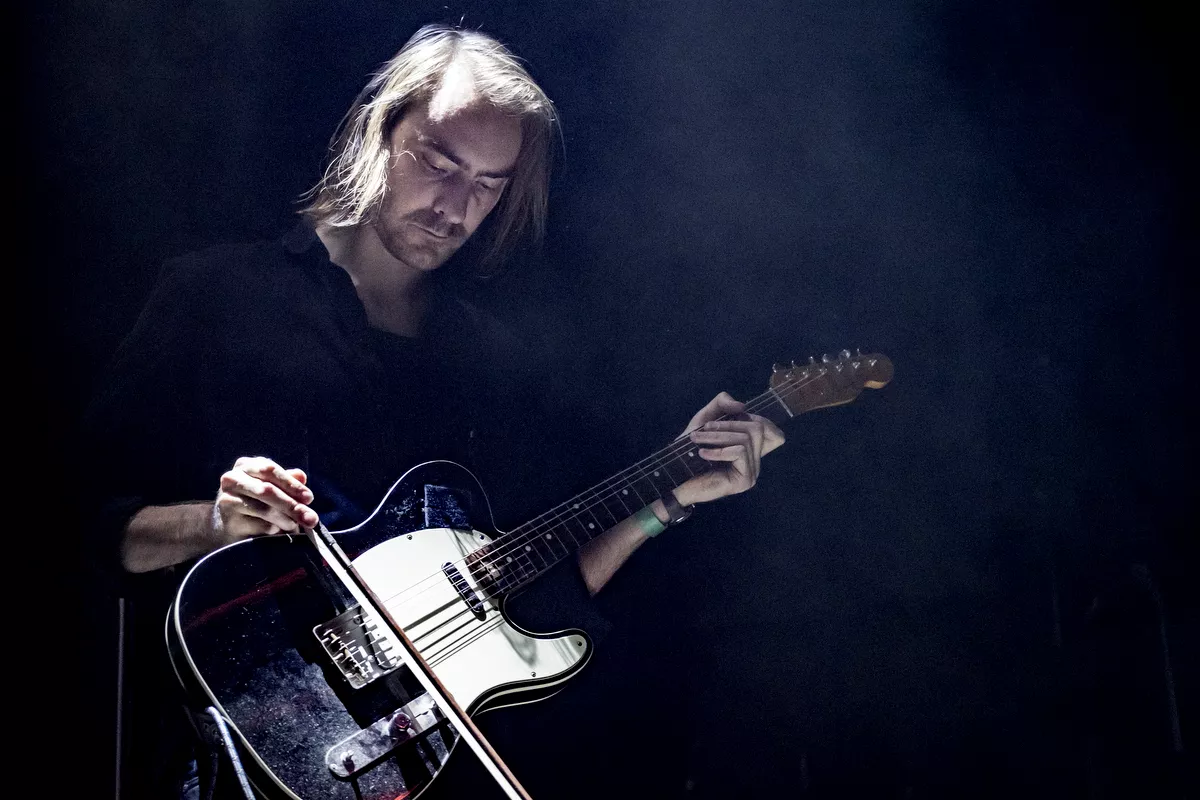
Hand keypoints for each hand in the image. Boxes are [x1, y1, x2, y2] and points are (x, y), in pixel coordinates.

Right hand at [213, 456, 319, 542]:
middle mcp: (232, 479)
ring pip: (263, 508)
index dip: (291, 484)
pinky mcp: (229, 521)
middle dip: (292, 505)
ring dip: (285, 519)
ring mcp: (227, 500)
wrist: (229, 525)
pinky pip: (257, 525)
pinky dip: (273, 529)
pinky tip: (278, 531)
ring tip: (295, 526)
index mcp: (245, 465)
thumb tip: (301, 476)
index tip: (309, 498)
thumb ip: (287, 481)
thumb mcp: (272, 486)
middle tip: (310, 518)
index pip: (270, 470)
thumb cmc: (256, 501)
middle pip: (267, 490)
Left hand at [673, 392, 785, 506]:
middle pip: (756, 429)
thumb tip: (742, 406)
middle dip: (727, 424)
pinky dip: (718, 450)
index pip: (774, 433)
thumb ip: (722, 405)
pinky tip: (702, 454)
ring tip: (696, 439)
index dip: (758, 418)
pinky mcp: (745, 481)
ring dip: (717, 436)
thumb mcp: (705, 420)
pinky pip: (739, 453)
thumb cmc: (689, 451)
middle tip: (704, 428)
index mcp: (750, 449)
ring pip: (746, 440)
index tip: (732, 418)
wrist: (676, 479)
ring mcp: (753, 473)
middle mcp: (756, 461)